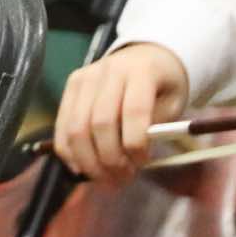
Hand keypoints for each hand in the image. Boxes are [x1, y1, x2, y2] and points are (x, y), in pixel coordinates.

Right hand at [54, 41, 189, 184]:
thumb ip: (156, 127)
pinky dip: (69, 151)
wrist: (145, 56)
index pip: (132, 111)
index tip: (142, 164)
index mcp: (140, 71)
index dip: (135, 144)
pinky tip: (81, 167)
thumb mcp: (173, 103)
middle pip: (99, 122)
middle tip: (122, 180)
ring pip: (76, 127)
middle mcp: (107, 71)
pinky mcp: (70, 85)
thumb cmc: (163, 85)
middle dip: (110, 159)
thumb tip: (133, 158)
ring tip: (104, 179)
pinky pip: (62, 124)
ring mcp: (84, 77)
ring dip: (89, 161)